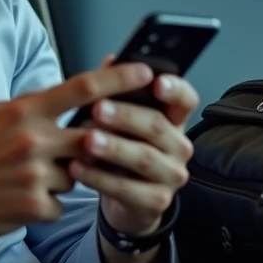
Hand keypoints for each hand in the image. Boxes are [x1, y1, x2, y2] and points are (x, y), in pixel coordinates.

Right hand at [0, 62, 155, 239]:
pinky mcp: (34, 206)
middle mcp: (33, 139)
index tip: (147, 71)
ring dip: (62, 177)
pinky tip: (19, 197)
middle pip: (93, 136)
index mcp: (25, 111)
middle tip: (92, 144)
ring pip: (77, 174)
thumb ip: (35, 107)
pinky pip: (61, 203)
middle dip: (98, 143)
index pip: (84, 88)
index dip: (120, 79)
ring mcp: (35, 174)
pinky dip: (46, 202)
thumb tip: (70, 96)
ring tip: (26, 177)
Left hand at [69, 63, 198, 237]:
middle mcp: (179, 146)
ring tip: (86, 140)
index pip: (186, 99)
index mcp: (173, 119)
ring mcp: (171, 176)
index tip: (156, 81)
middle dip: (126, 116)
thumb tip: (110, 60)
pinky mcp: (156, 202)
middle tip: (98, 108)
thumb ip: (116, 91)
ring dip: (113, 148)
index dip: (174, 89)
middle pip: (158, 127)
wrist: (124, 200)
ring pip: (143, 158)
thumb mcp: (119, 120)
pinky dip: (99, 178)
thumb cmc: (120, 149)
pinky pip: (127, 189)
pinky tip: (76, 168)